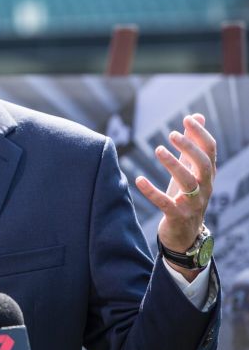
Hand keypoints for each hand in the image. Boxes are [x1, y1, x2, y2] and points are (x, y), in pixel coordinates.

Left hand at [135, 114, 215, 278]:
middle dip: (189, 148)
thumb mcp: (190, 170)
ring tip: (158, 150)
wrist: (185, 234)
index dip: (200, 134)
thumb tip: (197, 115)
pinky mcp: (177, 217)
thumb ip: (192, 144)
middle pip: (203, 165)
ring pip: (188, 183)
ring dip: (173, 165)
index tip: (187, 119)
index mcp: (207, 175)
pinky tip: (139, 180)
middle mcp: (204, 188)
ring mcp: (192, 204)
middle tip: (171, 134)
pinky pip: (165, 204)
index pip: (210, 151)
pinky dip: (152, 192)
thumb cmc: (186, 196)